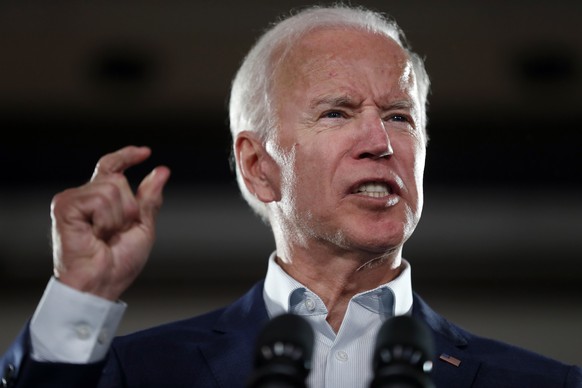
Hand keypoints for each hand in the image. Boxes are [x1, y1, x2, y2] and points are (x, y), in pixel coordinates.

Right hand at [50, 146, 170, 300]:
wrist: (100, 284)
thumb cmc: (117, 264)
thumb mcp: (143, 227)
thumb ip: (149, 199)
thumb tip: (161, 171)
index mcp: (100, 200)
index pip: (112, 167)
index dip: (128, 156)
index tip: (145, 152)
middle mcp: (84, 196)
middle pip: (118, 179)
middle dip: (129, 208)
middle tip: (116, 234)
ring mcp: (72, 200)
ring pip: (111, 188)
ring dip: (118, 218)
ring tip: (105, 237)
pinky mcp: (64, 206)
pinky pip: (100, 199)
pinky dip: (106, 220)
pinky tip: (95, 235)